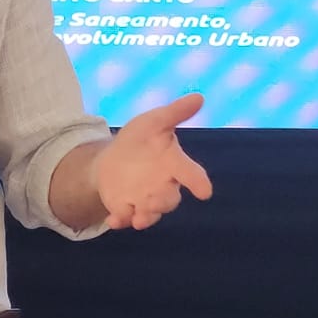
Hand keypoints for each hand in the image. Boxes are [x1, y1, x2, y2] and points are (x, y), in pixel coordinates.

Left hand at [93, 93, 212, 230]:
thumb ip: (175, 113)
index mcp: (174, 164)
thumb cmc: (141, 139)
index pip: (191, 173)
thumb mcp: (153, 121)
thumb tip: (199, 97)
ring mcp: (145, 201)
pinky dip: (120, 221)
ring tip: (137, 220)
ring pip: (150, 214)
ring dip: (145, 217)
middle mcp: (163, 187)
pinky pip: (125, 219)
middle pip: (170, 199)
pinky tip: (112, 220)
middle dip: (163, 203)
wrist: (114, 158)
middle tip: (153, 201)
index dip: (199, 182)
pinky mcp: (126, 209)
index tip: (205, 192)